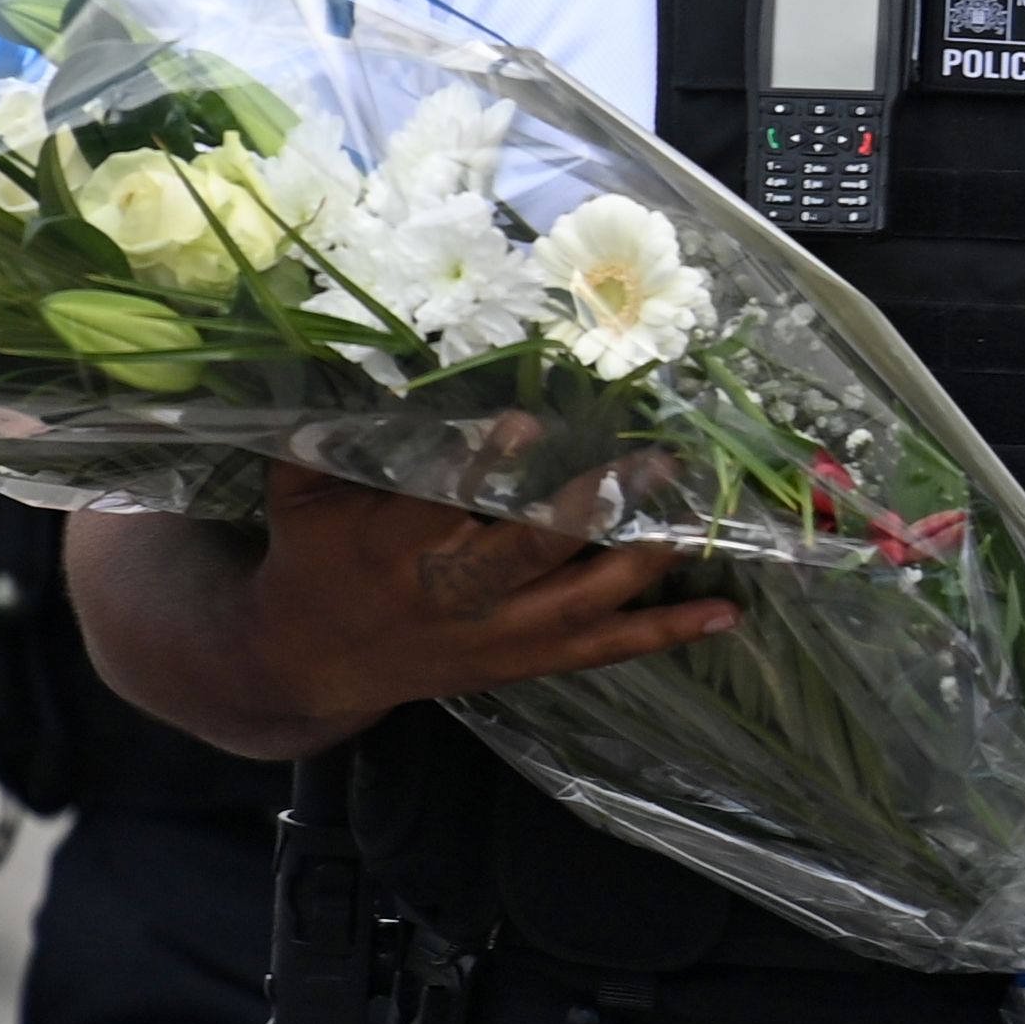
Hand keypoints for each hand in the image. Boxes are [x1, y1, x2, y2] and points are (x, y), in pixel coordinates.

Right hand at [230, 459, 734, 733]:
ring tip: (702, 523)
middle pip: (529, 551)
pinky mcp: (526, 660)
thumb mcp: (299, 493)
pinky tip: (726, 613)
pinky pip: (603, 649)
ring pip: (581, 602)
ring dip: (645, 562)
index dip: (482, 464)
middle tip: (654, 461)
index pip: (439, 500)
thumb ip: (328, 436)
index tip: (528, 420)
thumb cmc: (309, 557)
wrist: (307, 664)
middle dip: (593, 507)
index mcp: (391, 546)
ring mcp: (496, 635)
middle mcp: (450, 595)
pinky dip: (665, 632)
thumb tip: (367, 359)